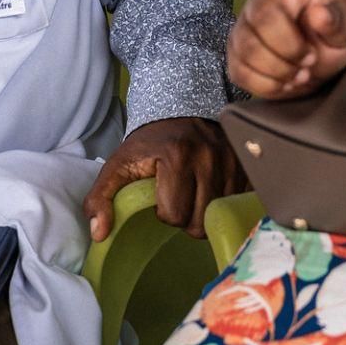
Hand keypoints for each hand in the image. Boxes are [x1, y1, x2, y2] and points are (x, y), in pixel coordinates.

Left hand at [84, 117, 244, 241]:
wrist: (182, 110)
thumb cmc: (149, 144)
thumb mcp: (118, 165)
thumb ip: (100, 198)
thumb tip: (99, 234)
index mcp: (177, 155)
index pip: (174, 215)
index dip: (165, 212)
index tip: (161, 195)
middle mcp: (209, 156)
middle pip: (198, 221)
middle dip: (185, 216)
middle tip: (178, 197)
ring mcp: (232, 160)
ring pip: (218, 215)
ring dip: (205, 211)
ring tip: (194, 192)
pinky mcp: (246, 165)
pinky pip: (237, 204)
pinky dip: (223, 203)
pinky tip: (212, 190)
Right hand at [227, 0, 345, 98]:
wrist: (313, 69)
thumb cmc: (328, 40)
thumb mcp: (342, 32)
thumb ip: (334, 23)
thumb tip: (317, 14)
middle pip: (262, 16)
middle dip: (289, 46)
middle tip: (310, 59)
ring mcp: (244, 26)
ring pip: (248, 47)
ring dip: (280, 68)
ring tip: (301, 73)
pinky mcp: (235, 55)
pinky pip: (241, 71)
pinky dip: (267, 84)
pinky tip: (284, 82)